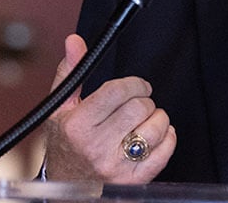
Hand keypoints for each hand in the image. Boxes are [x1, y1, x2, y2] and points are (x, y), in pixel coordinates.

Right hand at [42, 34, 176, 181]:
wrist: (66, 185)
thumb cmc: (65, 145)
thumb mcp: (60, 108)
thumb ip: (71, 72)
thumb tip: (75, 41)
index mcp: (78, 126)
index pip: (117, 91)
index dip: (134, 84)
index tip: (137, 86)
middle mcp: (96, 147)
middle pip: (139, 108)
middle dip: (144, 100)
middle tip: (139, 103)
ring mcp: (116, 166)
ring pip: (155, 128)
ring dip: (157, 118)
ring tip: (146, 119)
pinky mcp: (133, 180)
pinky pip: (163, 152)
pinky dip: (167, 138)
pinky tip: (156, 135)